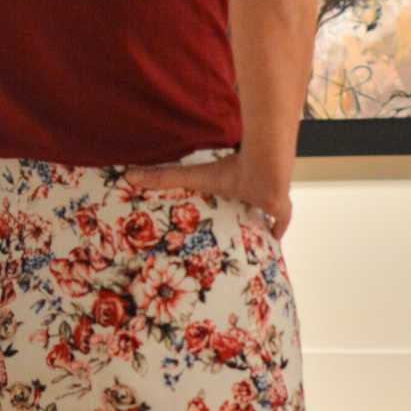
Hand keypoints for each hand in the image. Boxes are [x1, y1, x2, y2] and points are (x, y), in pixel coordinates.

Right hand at [123, 152, 292, 238]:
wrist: (263, 168)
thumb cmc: (230, 170)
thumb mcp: (194, 177)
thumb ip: (164, 177)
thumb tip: (130, 176)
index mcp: (232, 184)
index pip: (228, 192)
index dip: (225, 199)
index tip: (219, 207)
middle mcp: (250, 191)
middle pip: (246, 203)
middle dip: (242, 214)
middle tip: (233, 231)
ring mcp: (267, 199)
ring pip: (265, 211)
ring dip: (259, 222)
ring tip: (250, 242)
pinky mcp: (280, 207)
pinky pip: (281, 221)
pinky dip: (278, 230)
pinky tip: (273, 241)